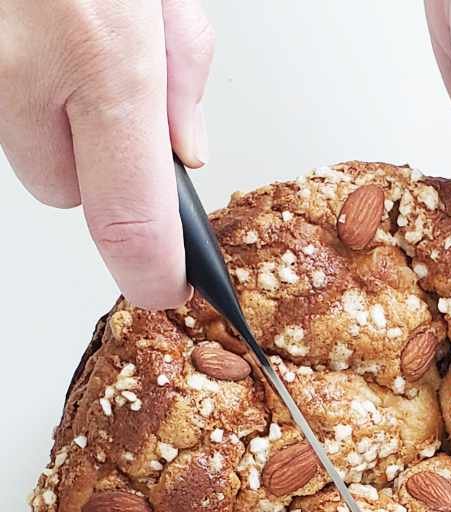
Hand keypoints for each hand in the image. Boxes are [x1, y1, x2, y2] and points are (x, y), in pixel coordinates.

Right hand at [0, 0, 214, 308]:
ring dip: (51, 119)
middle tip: (102, 91)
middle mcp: (22, 73)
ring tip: (58, 37)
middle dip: (96, 161)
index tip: (163, 291)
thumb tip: (186, 149)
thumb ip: (181, 71)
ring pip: (25, 150)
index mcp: (102, 57)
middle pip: (69, 190)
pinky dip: (14, 87)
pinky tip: (29, 34)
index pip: (129, 216)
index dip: (148, 269)